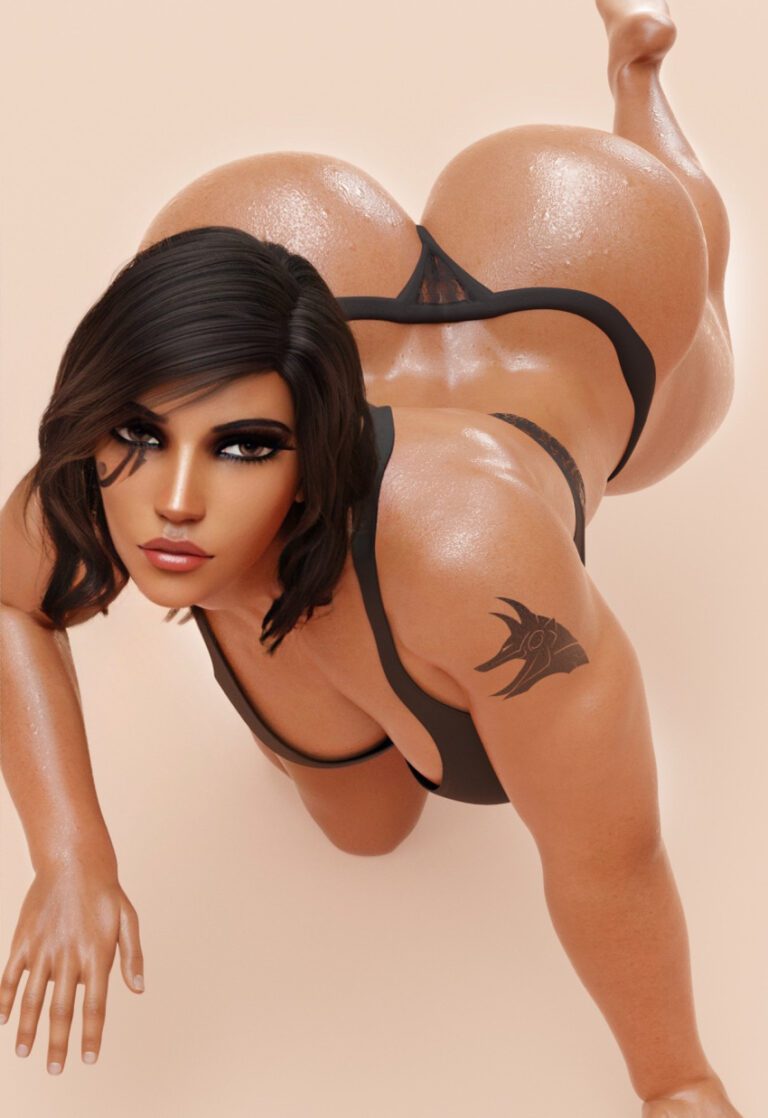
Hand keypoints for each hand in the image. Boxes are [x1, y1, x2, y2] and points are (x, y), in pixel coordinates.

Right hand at [0, 857, 143, 1072]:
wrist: (73, 861)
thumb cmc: (104, 891)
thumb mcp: (128, 919)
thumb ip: (132, 956)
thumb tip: (138, 989)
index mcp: (97, 954)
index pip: (95, 1005)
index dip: (92, 1034)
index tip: (89, 1059)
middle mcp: (69, 957)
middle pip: (62, 1010)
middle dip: (59, 1043)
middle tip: (56, 1071)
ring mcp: (43, 950)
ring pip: (32, 999)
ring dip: (27, 1029)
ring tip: (25, 1053)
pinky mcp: (23, 941)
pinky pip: (10, 976)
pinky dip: (4, 999)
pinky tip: (3, 1019)